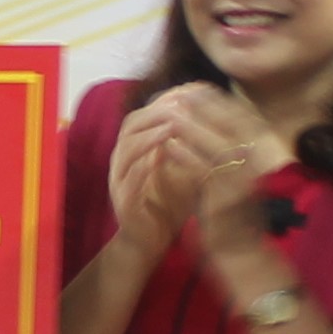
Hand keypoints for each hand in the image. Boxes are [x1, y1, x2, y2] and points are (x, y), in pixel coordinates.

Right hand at [102, 86, 212, 261]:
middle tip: (180, 104)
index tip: (189, 91)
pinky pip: (127, 180)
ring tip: (171, 125)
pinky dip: (142, 167)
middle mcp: (123, 161)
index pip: (145, 115)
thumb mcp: (183, 169)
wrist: (150, 242)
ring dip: (149, 135)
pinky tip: (158, 159)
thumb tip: (212, 120)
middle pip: (131, 125)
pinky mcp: (122, 202)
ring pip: (126, 149)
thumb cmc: (168, 204)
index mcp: (136, 149)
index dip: (164, 101)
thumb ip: (189, 147)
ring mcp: (120, 181)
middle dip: (155, 111)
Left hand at [146, 80, 290, 258]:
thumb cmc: (232, 216)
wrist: (242, 256)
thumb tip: (207, 124)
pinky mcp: (227, 202)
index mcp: (258, 159)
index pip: (244, 119)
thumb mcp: (230, 179)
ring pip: (220, 146)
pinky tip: (170, 146)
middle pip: (235, 126)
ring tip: (172, 113)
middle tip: (182, 92)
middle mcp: (256, 168)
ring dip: (195, 127)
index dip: (221, 101)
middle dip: (208, 106)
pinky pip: (206, 172)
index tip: (198, 87)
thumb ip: (223, 154)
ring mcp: (244, 184)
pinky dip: (187, 156)